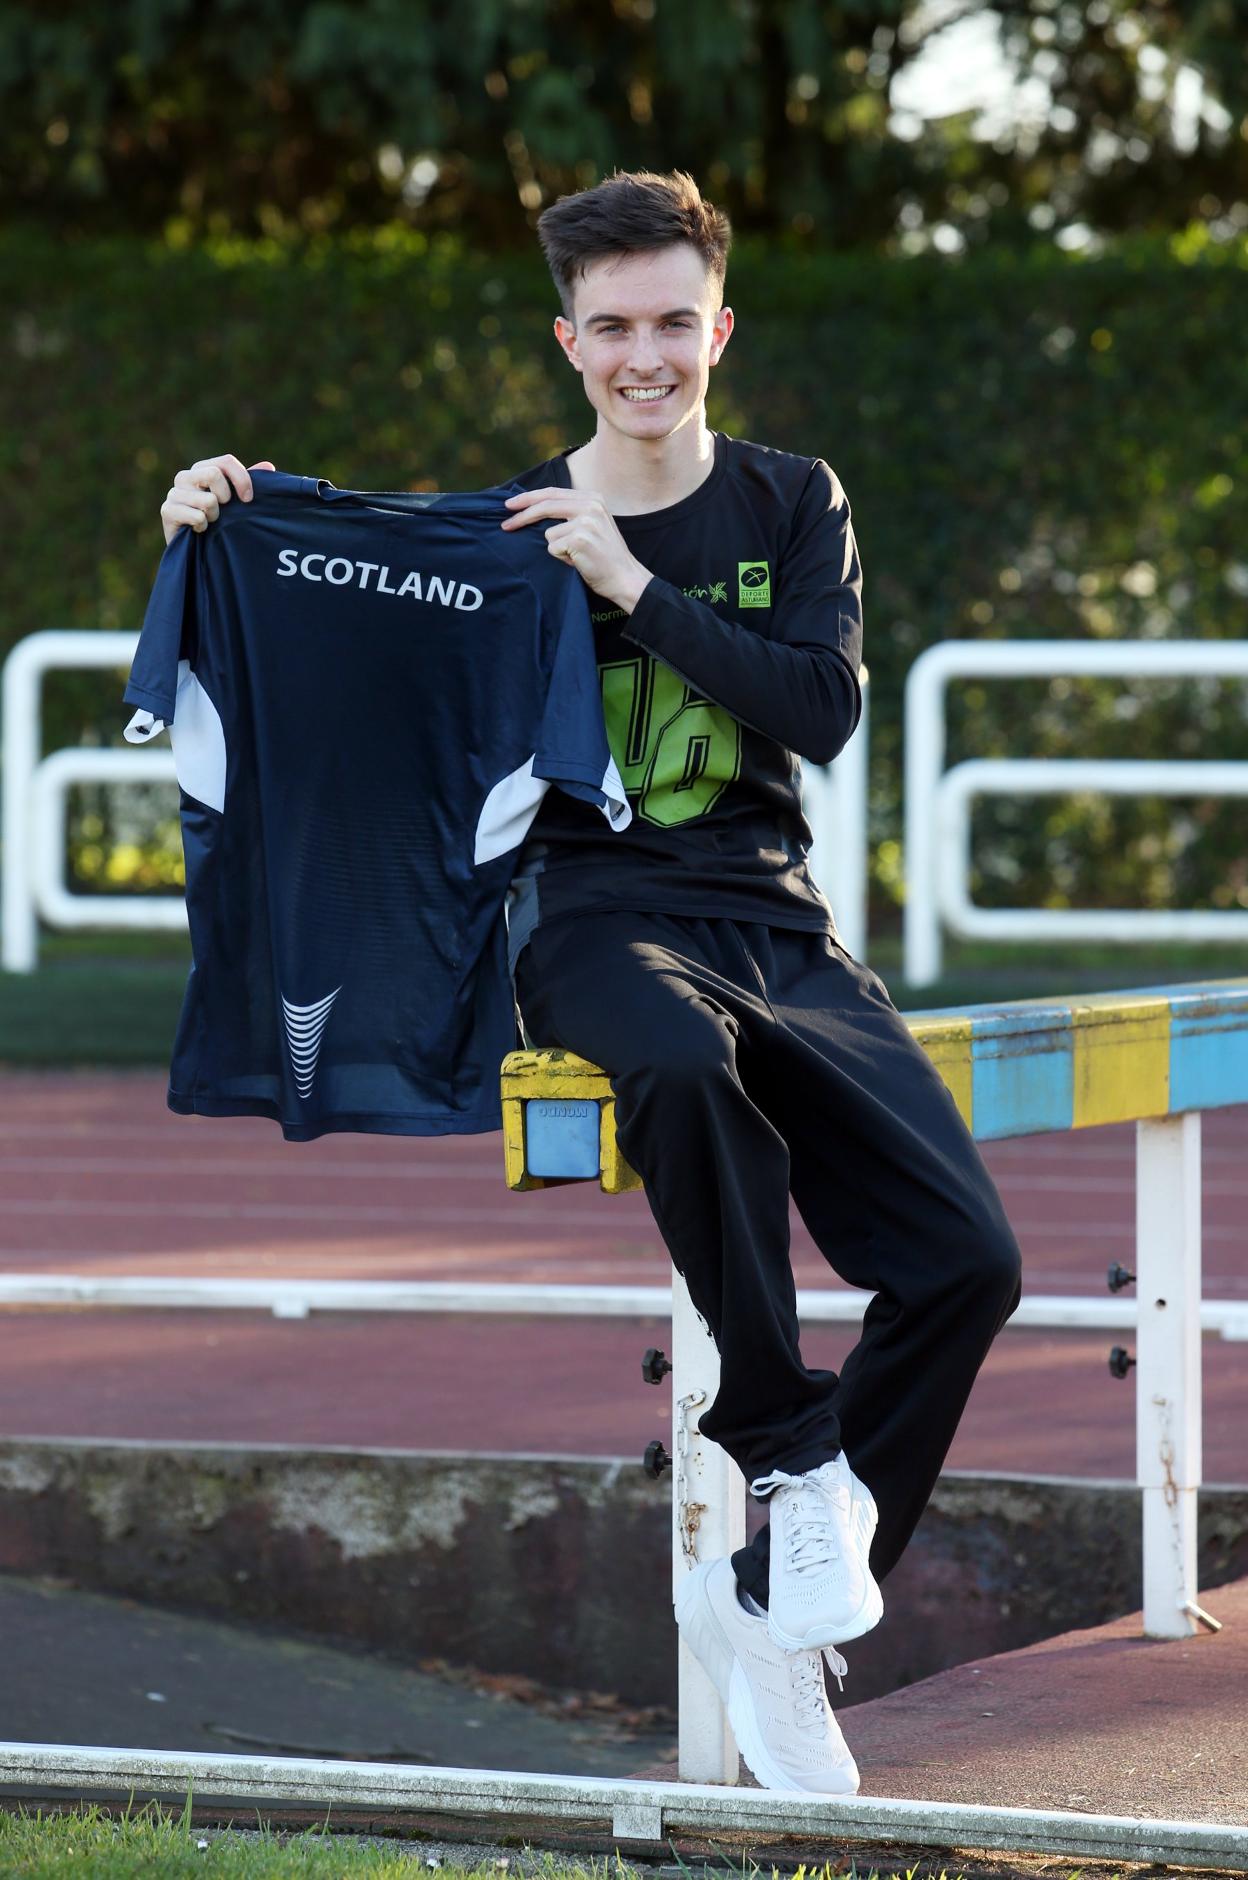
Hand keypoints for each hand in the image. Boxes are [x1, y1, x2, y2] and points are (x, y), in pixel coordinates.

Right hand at [160, 454, 275, 546]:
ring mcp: (174, 493)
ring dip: (215, 516)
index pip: (225, 462)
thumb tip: (268, 466)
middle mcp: (185, 477)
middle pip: (214, 474)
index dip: (242, 479)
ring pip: (208, 500)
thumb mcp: (235, 503)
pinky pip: (197, 516)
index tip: (249, 499)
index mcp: (202, 469)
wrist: (194, 550)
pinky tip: (198, 530)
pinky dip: (203, 526)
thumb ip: (247, 484)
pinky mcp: (167, 511)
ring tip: (209, 522)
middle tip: (223, 511)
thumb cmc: (216, 523)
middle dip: (226, 497)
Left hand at [501, 487, 651, 612]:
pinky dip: (562, 559)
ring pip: (549, 533)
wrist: (625, 578)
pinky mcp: (579, 539)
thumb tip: (533, 510)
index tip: (510, 503)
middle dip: (522, 515)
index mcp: (593, 498)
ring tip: (577, 556)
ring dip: (557, 549)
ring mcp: (586, 521)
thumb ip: (569, 514)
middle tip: (505, 525)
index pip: (553, 492)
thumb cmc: (604, 557)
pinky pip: (553, 548)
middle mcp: (590, 505)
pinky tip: (579, 562)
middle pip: (545, 505)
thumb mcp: (591, 525)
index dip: (529, 497)